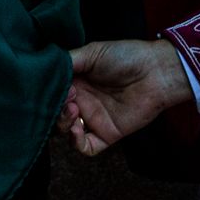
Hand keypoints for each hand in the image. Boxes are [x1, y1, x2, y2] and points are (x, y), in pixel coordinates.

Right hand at [58, 38, 192, 157]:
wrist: (155, 71)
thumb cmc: (126, 57)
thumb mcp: (92, 52)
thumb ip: (67, 61)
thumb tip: (44, 69)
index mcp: (76, 82)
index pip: (53, 93)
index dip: (48, 93)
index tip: (53, 86)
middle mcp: (82, 101)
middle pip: (56, 114)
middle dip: (54, 109)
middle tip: (67, 97)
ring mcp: (94, 119)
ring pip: (66, 131)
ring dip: (62, 123)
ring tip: (73, 109)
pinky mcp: (107, 134)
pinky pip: (86, 147)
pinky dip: (76, 142)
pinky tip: (76, 129)